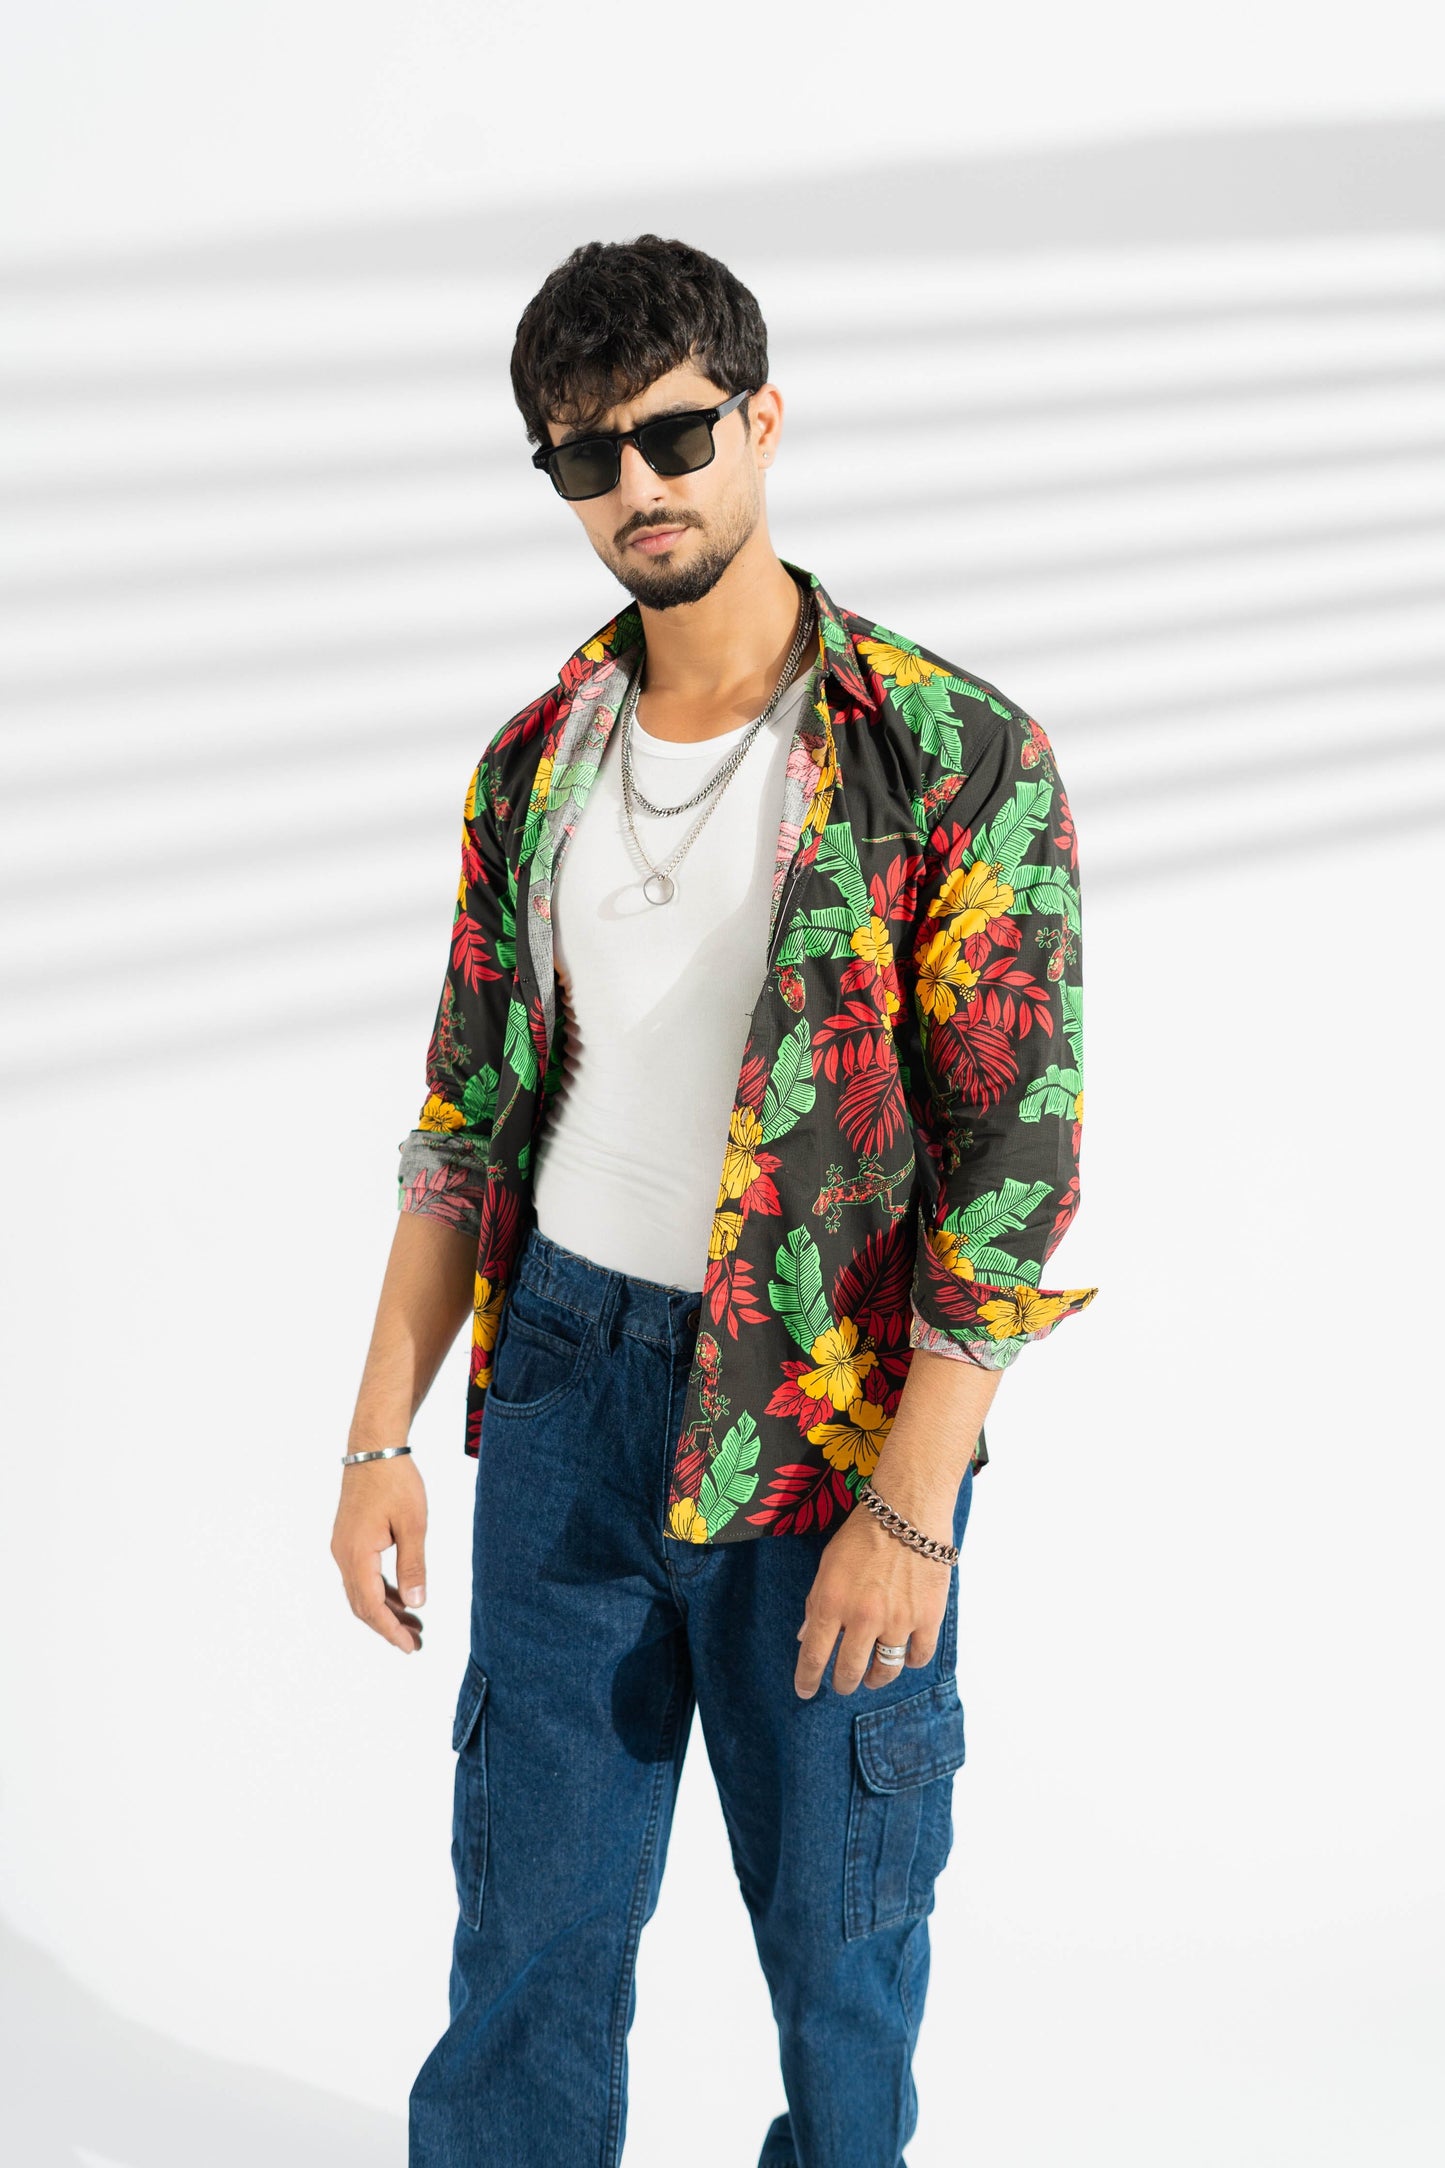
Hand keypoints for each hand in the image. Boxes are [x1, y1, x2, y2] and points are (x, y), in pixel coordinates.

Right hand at [330, 1453, 428, 1653]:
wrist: (374, 1448)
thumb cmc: (396, 1481)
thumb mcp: (412, 1524)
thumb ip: (413, 1566)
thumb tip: (417, 1605)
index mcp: (357, 1555)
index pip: (372, 1606)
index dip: (390, 1630)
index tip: (410, 1647)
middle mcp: (343, 1554)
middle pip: (362, 1605)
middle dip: (388, 1626)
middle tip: (416, 1642)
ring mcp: (343, 1546)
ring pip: (361, 1591)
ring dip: (385, 1610)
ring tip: (414, 1624)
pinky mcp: (348, 1538)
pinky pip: (362, 1575)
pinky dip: (380, 1591)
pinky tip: (401, 1596)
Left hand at [794, 1497, 951, 1697]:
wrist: (908, 1511)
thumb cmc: (863, 1534)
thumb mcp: (827, 1565)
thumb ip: (816, 1604)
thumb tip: (806, 1638)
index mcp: (832, 1602)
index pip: (814, 1655)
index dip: (807, 1679)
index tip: (805, 1691)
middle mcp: (863, 1617)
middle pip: (849, 1671)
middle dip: (843, 1684)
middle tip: (843, 1684)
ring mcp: (898, 1619)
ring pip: (885, 1671)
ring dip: (875, 1679)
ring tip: (872, 1677)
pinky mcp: (927, 1617)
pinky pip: (918, 1656)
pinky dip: (909, 1661)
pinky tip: (903, 1655)